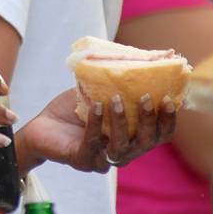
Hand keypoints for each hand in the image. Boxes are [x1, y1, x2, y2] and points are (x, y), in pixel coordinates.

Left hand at [16, 88, 176, 174]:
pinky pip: (93, 145)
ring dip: (121, 124)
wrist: (43, 124)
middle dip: (149, 122)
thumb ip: (132, 73)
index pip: (161, 135)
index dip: (168, 120)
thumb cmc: (79, 106)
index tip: (167, 98)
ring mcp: (103, 159)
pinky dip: (96, 124)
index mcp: (134, 136)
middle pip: (147, 144)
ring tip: (115, 100)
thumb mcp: (107, 86)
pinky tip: (95, 106)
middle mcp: (124, 151)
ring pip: (121, 149)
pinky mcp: (82, 160)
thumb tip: (169, 53)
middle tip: (144, 98)